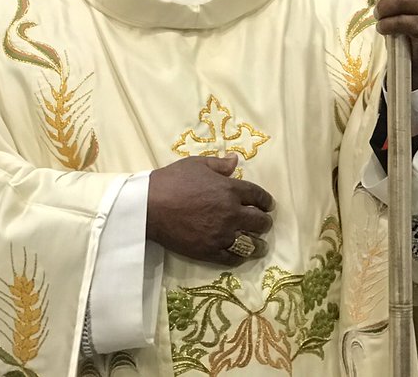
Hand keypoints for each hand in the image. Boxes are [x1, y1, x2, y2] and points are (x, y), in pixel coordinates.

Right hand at [147, 155, 274, 264]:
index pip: (258, 196)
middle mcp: (231, 213)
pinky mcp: (210, 251)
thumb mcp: (196, 164)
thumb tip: (235, 161)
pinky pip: (233, 258)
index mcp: (230, 190)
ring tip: (260, 244)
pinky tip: (242, 254)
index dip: (266, 201)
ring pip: (251, 243)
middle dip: (265, 221)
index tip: (268, 205)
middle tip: (264, 222)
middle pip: (259, 221)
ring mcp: (221, 234)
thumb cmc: (172, 180)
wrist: (149, 206)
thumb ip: (219, 164)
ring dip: (259, 243)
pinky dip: (241, 256)